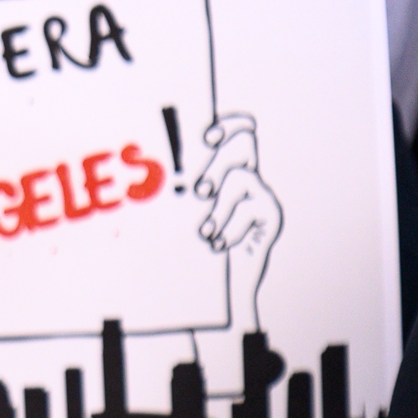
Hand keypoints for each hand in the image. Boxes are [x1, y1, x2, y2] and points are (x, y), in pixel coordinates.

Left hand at [192, 113, 282, 336]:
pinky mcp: (272, 217)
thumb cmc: (188, 249)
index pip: (238, 131)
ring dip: (219, 208)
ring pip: (240, 179)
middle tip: (199, 193)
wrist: (216, 293)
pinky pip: (251, 209)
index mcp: (224, 171)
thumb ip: (172, 190)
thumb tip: (145, 167)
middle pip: (243, 145)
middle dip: (216, 166)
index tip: (206, 136)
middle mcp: (247, 177)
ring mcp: (262, 195)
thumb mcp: (175, 215)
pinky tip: (219, 245)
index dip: (228, 124)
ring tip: (205, 233)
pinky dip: (230, 229)